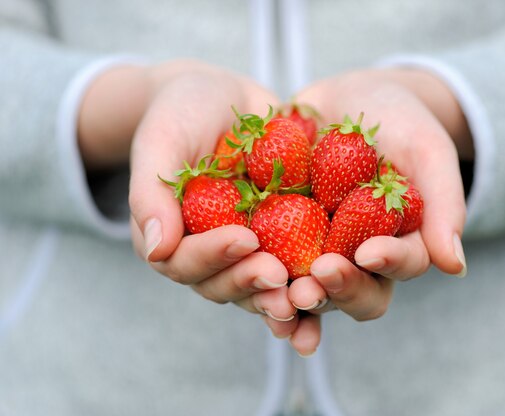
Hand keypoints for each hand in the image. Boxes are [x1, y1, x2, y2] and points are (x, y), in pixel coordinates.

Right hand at [78, 59, 296, 324]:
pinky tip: (331, 292)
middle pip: (225, 285)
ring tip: (309, 294)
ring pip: (261, 289)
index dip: (214, 256)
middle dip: (250, 283)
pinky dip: (312, 287)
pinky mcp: (283, 242)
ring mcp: (248, 251)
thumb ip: (152, 194)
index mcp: (172, 237)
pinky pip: (296, 270)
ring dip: (283, 299)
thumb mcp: (161, 141)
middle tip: (278, 275)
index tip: (245, 238)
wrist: (227, 98)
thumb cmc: (184, 113)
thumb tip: (157, 250)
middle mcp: (210, 253)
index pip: (185, 262)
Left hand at [280, 68, 470, 354]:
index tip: (369, 251)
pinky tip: (244, 282)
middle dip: (339, 289)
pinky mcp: (281, 238)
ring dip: (298, 300)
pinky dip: (258, 280)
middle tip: (318, 276)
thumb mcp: (428, 151)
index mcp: (400, 242)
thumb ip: (445, 205)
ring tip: (281, 293)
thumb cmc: (400, 122)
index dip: (389, 263)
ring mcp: (319, 250)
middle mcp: (360, 257)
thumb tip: (455, 267)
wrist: (351, 99)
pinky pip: (270, 265)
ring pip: (313, 290)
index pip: (402, 265)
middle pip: (357, 291)